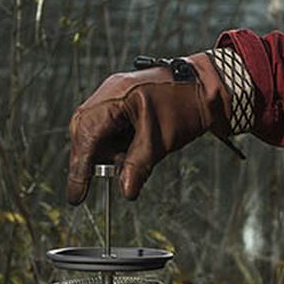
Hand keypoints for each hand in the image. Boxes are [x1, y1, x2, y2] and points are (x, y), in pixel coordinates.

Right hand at [66, 53, 231, 203]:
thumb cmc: (184, 105)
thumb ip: (138, 166)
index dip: (79, 170)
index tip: (76, 197)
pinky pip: (110, 127)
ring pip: (97, 133)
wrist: (207, 85)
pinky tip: (138, 143)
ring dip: (113, 151)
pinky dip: (120, 142)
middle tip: (118, 172)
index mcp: (114, 97)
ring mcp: (113, 95)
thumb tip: (126, 192)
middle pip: (85, 135)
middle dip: (98, 159)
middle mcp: (108, 94)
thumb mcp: (160, 141)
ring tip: (141, 150)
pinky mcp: (122, 101)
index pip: (85, 138)